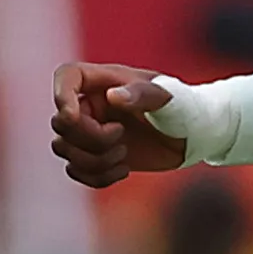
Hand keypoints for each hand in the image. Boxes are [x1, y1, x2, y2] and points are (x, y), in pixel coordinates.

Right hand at [50, 63, 185, 188]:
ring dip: (93, 159)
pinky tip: (123, 170)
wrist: (191, 135)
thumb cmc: (180, 105)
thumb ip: (141, 94)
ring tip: (123, 153)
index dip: (61, 96)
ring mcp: (90, 132)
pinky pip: (76, 171)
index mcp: (102, 82)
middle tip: (121, 134)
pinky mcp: (96, 156)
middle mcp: (89, 105)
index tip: (74, 116)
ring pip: (63, 149)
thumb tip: (111, 96)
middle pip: (61, 123)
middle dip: (90, 137)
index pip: (66, 77)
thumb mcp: (165, 96)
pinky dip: (97, 176)